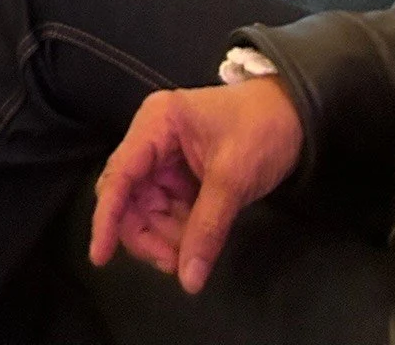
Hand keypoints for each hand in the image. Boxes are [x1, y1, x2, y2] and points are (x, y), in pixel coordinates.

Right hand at [91, 78, 303, 293]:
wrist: (295, 114)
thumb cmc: (262, 129)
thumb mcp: (234, 177)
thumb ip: (207, 228)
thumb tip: (188, 279)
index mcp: (156, 124)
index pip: (120, 174)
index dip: (107, 217)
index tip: (100, 256)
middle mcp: (153, 139)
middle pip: (128, 196)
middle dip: (145, 233)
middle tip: (173, 263)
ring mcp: (165, 158)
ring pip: (146, 209)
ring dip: (164, 237)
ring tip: (192, 254)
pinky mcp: (180, 174)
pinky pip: (166, 211)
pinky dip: (178, 233)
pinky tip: (195, 244)